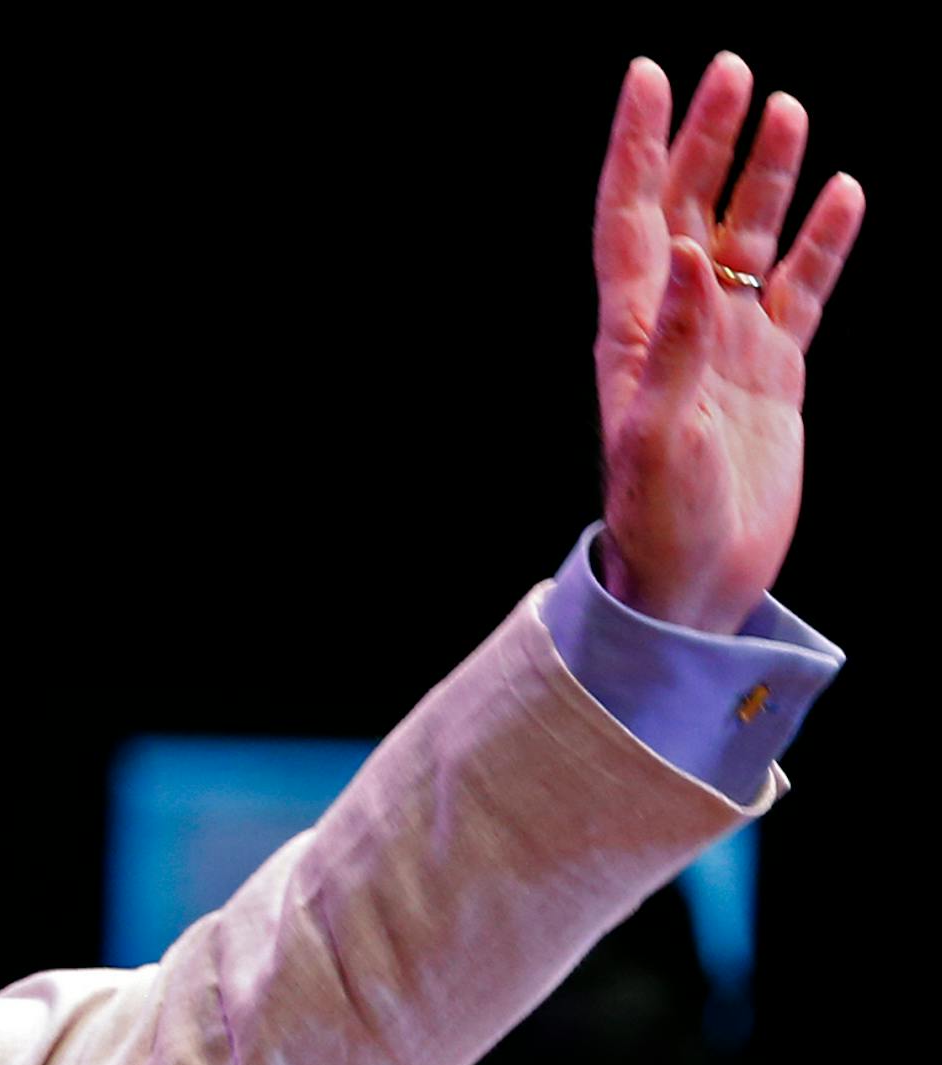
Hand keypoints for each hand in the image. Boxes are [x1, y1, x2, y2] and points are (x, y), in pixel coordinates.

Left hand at [593, 52, 864, 632]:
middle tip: (732, 70)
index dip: (637, 146)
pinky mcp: (772, 375)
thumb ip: (674, 347)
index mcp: (633, 333)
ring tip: (788, 108)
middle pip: (688, 211)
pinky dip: (820, 243)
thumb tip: (691, 256)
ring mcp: (726, 346)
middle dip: (706, 141)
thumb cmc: (660, 521)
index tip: (649, 75)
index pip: (630, 218)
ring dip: (764, 178)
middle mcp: (675, 327)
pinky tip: (843, 193)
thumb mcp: (661, 435)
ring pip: (748, 241)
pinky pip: (800, 292)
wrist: (693, 585)